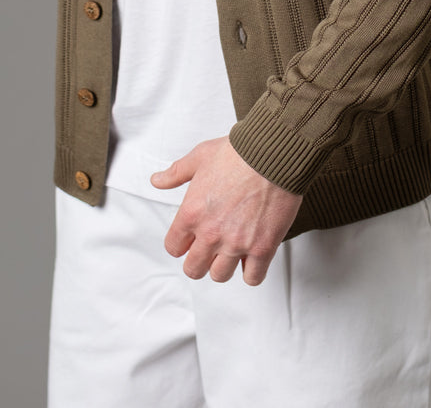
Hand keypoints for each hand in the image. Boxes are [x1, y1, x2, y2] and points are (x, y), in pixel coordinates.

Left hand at [151, 138, 302, 285]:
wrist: (273, 155)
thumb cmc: (238, 153)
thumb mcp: (199, 157)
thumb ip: (176, 173)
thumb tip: (157, 180)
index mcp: (191, 213)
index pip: (174, 248)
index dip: (181, 243)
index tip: (190, 239)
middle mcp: (211, 234)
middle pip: (194, 269)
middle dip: (199, 261)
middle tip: (209, 251)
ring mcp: (237, 244)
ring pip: (220, 276)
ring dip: (224, 265)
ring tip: (231, 252)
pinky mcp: (262, 248)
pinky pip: (252, 277)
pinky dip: (252, 270)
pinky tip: (252, 256)